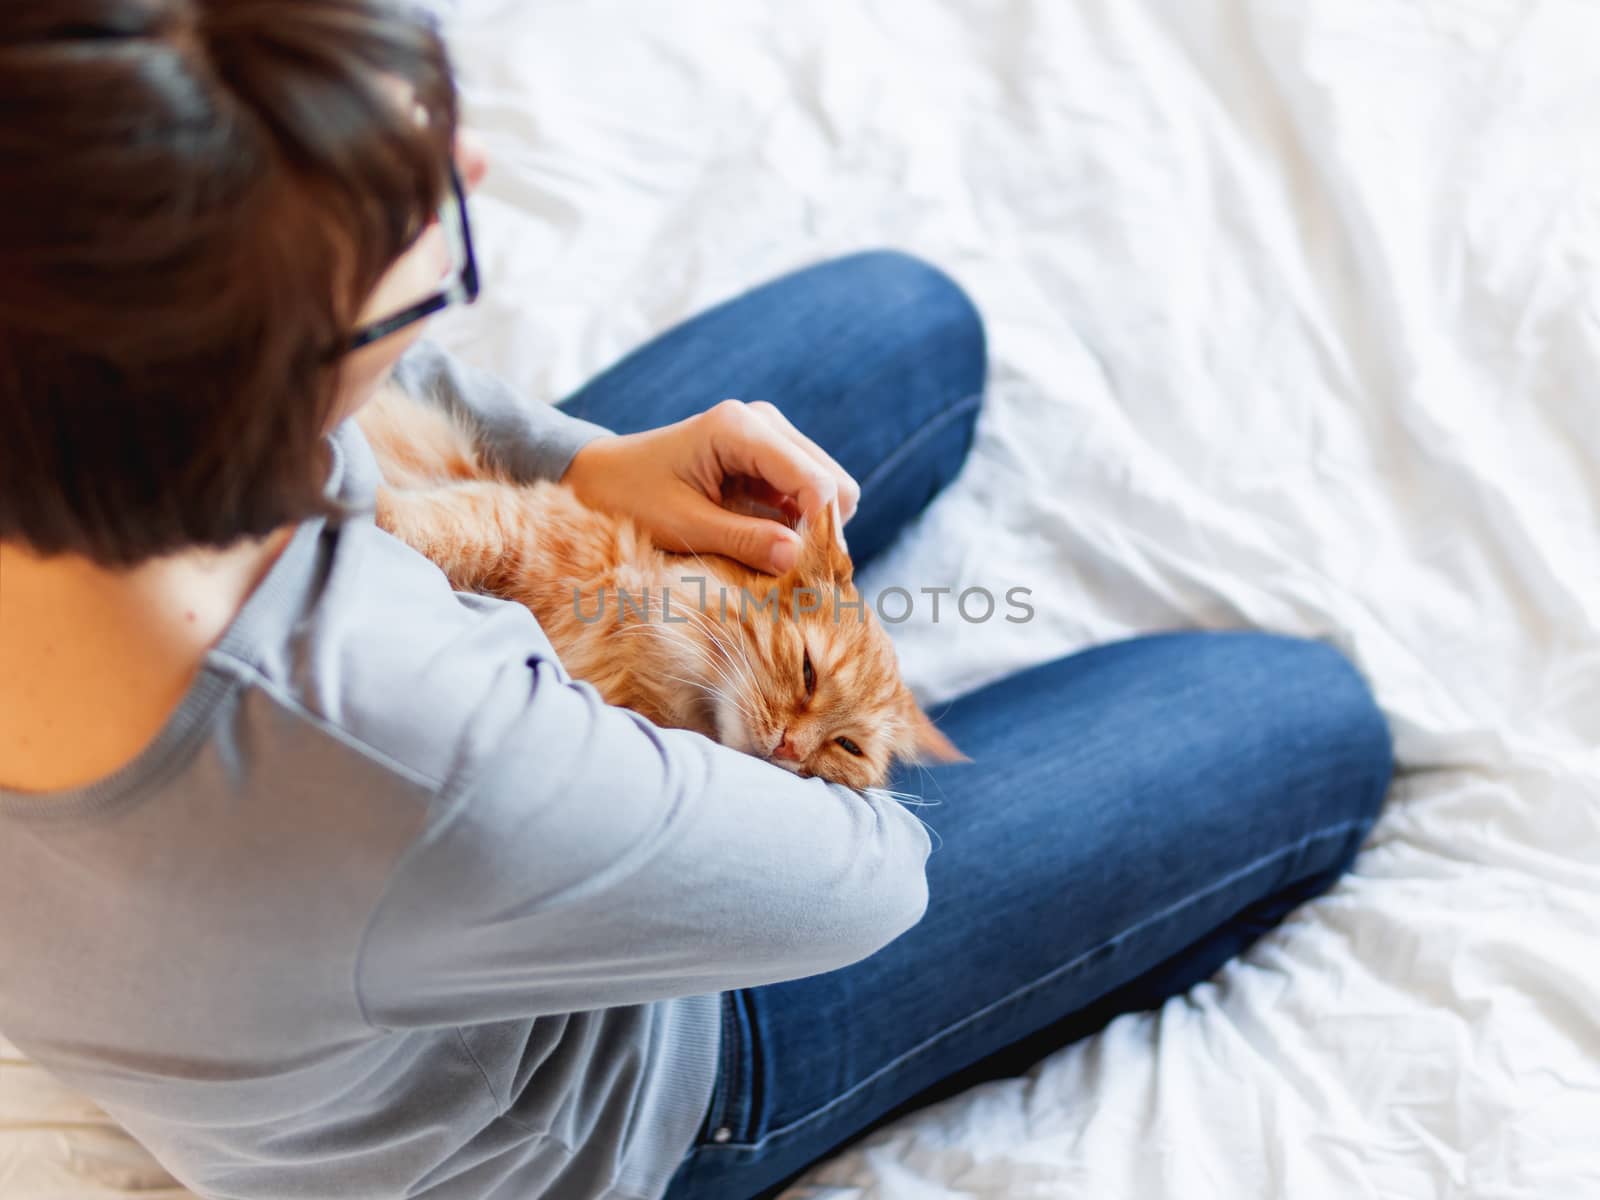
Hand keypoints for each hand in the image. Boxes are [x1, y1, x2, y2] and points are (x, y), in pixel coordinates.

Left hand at [562, 399, 860, 573]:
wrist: (601, 477)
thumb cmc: (630, 497)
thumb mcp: (681, 525)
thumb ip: (742, 541)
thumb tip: (799, 559)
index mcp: (740, 428)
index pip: (815, 482)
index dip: (819, 532)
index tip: (801, 576)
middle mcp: (764, 422)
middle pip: (834, 483)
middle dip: (819, 531)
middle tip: (788, 572)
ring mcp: (770, 437)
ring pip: (829, 490)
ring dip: (810, 529)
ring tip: (774, 560)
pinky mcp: (769, 458)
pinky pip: (807, 495)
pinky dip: (798, 525)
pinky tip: (769, 546)